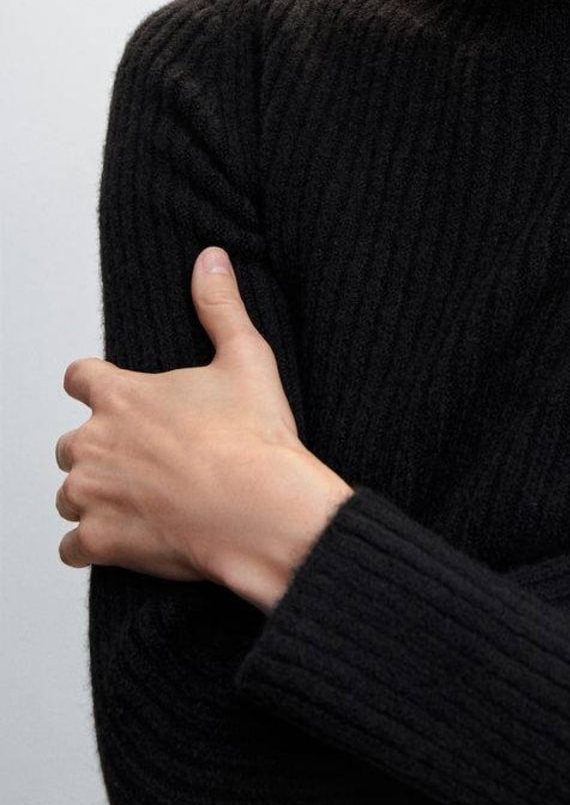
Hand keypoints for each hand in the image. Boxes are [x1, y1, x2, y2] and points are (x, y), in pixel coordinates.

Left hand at [55, 246, 352, 603]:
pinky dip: (94, 545)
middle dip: (100, 452)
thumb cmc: (256, 440)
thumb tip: (211, 257)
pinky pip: (72, 547)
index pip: (77, 378)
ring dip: (95, 499)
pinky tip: (129, 541)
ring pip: (69, 494)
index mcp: (120, 395)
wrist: (264, 511)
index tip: (118, 401)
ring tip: (144, 503)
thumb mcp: (245, 357)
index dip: (96, 387)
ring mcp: (92, 494)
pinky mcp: (99, 541)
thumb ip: (219, 305)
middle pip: (71, 443)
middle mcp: (93, 441)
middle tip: (148, 462)